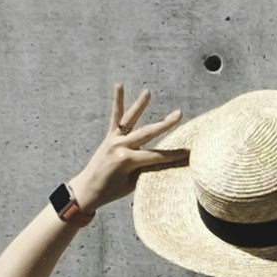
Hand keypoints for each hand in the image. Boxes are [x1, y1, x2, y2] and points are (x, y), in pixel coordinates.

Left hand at [69, 87, 183, 210]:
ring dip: (140, 105)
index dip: (174, 155)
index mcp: (127, 160)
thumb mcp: (133, 183)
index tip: (190, 152)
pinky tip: (119, 85)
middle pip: (148, 133)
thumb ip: (147, 169)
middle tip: (179, 114)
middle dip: (166, 124)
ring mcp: (114, 140)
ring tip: (147, 92)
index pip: (157, 155)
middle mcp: (120, 146)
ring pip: (130, 120)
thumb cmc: (112, 191)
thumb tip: (164, 160)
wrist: (87, 190)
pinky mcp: (109, 137)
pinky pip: (116, 118)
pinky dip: (118, 101)